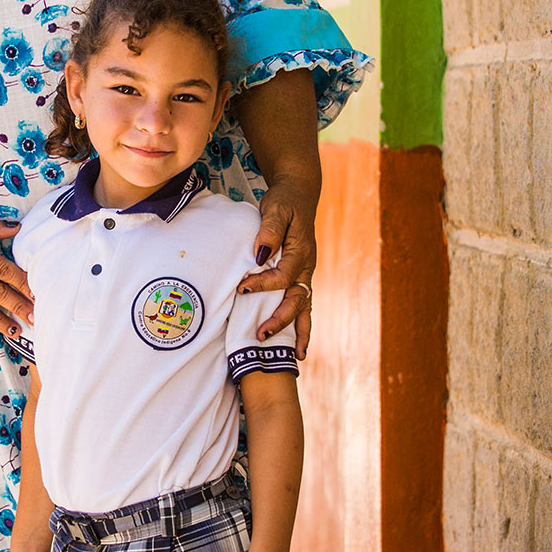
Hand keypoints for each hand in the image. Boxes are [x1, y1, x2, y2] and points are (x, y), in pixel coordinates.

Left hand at [236, 172, 317, 358]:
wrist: (299, 196)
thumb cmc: (285, 203)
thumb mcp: (276, 208)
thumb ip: (270, 229)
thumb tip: (261, 253)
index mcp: (302, 251)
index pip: (285, 276)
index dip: (264, 284)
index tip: (243, 287)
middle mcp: (308, 267)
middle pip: (297, 299)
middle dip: (281, 319)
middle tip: (262, 334)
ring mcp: (306, 275)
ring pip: (305, 307)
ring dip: (298, 331)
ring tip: (294, 355)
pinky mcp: (300, 278)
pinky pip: (302, 305)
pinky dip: (301, 326)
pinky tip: (297, 346)